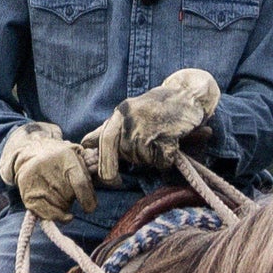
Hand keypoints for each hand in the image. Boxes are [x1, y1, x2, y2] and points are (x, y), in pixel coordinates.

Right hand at [0, 122, 96, 221]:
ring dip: (65, 206)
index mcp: (65, 157)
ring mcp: (36, 182)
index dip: (88, 199)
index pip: (80, 184)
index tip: (90, 208)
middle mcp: (48, 168)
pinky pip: (47, 214)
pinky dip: (56, 216)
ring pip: (60, 206)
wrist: (28, 154)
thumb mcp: (76, 154)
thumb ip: (92, 166)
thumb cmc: (59, 157)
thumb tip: (114, 182)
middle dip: (74, 198)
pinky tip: (60, 212)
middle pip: (70, 197)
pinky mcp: (28, 195)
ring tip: (60, 194)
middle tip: (70, 191)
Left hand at [81, 69, 220, 183]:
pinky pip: (162, 161)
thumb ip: (109, 128)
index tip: (104, 176)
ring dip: (151, 157)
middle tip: (129, 166)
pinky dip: (166, 159)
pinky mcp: (166, 136)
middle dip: (127, 162)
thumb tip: (85, 144)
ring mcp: (148, 127)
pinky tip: (170, 144)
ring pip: (143, 160)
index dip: (102, 161)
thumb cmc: (156, 107)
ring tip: (159, 140)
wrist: (187, 95)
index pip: (102, 141)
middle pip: (125, 154)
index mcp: (120, 114)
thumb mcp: (128, 112)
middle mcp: (131, 119)